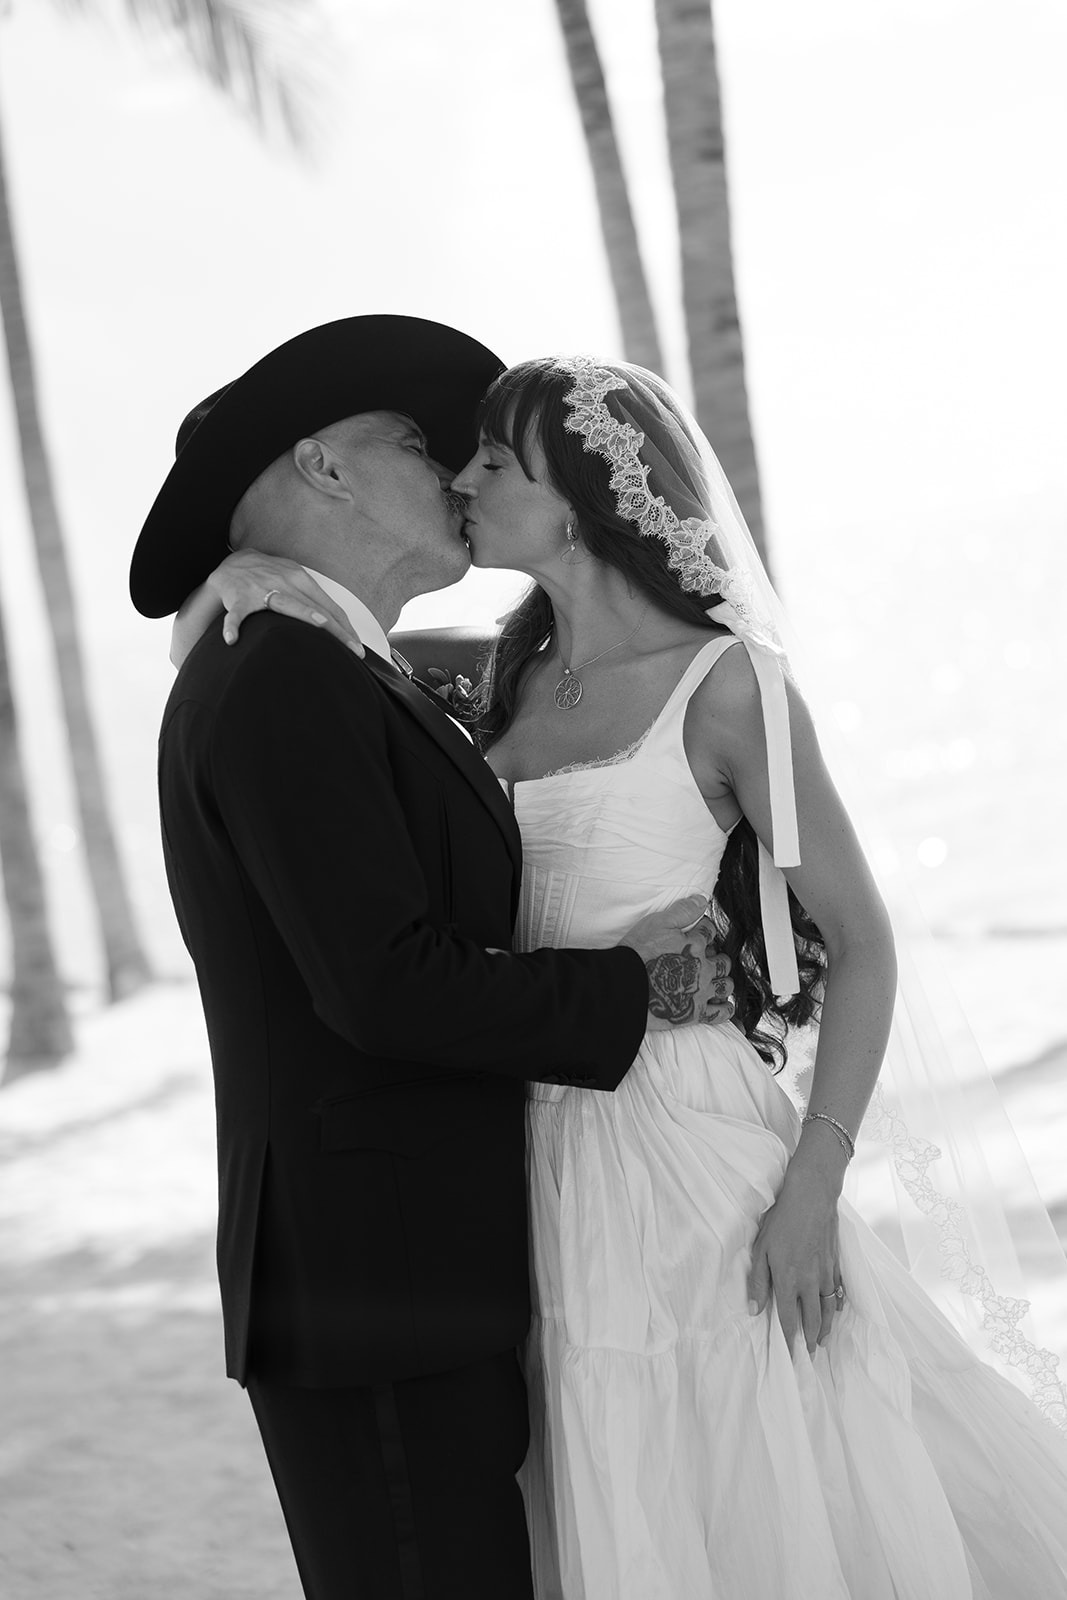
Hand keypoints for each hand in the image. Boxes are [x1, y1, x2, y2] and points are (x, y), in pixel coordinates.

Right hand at [207, 550, 364, 656]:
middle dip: (337, 631)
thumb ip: (314, 600)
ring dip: (303, 615)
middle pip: (317, 610)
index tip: (357, 647)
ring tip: (320, 628)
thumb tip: (338, 625)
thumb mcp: (295, 581)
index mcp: (302, 580)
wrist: (232, 563)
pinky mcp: (239, 598)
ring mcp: (262, 589)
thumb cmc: (270, 576)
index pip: (330, 607)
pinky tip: (232, 639)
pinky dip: (233, 626)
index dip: (346, 628)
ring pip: (286, 605)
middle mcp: (285, 582)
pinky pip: (237, 615)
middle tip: (351, 652)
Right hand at [619, 896, 734, 1031]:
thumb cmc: (638, 954)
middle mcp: (703, 968)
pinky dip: (725, 1008)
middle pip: (722, 960)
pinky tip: (724, 1005)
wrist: (626, 987)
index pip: (709, 931)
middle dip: (719, 957)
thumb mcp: (658, 923)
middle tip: (710, 958)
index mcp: (695, 945)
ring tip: (718, 979)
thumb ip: (682, 911)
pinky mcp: (695, 1012)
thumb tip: (702, 900)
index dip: (706, 929)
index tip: (701, 931)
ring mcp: (701, 991)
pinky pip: (719, 1013)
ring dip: (725, 980)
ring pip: (726, 985)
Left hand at [747, 1162, 842, 1355]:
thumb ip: (758, 1281)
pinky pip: (838, 1292)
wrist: (812, 1197)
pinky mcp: (836, 1263)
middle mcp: (810, 1283)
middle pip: (812, 1319)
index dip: (788, 1340)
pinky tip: (837, 1311)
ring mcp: (826, 1274)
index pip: (789, 1319)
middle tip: (809, 1355)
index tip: (789, 1356)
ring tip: (822, 1340)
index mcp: (788, 1280)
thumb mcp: (761, 1248)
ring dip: (826, 1327)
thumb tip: (755, 1309)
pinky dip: (837, 1306)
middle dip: (810, 1340)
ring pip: (828, 1309)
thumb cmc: (782, 1220)